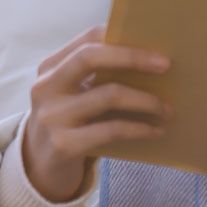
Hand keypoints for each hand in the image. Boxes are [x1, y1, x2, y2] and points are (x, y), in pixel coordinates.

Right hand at [23, 25, 172, 201]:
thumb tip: (150, 61)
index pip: (88, 38)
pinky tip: (155, 131)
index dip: (123, 39)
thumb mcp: (71, 94)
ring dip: (146, 100)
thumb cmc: (68, 123)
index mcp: (50, 68)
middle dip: (132, 58)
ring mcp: (52, 116)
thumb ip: (95, 75)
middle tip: (166, 66)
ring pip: (108, 95)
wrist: (39, 169)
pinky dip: (140, 128)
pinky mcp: (64, 144)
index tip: (156, 47)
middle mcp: (46, 87)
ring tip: (167, 109)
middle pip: (90, 57)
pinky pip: (112, 130)